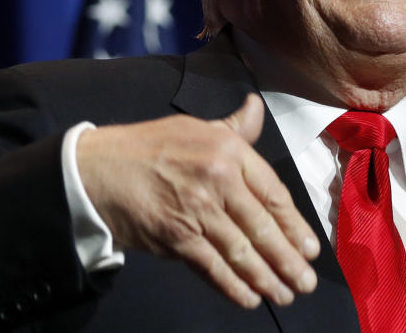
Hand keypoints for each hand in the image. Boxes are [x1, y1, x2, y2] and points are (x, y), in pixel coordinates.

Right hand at [76, 93, 320, 307]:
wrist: (95, 170)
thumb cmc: (148, 147)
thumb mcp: (196, 127)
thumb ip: (234, 128)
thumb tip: (256, 108)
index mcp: (228, 150)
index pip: (272, 192)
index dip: (294, 224)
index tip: (310, 246)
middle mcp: (218, 180)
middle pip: (263, 227)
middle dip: (288, 259)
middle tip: (305, 280)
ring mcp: (197, 211)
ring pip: (242, 251)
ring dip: (267, 278)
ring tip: (285, 294)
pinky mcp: (176, 238)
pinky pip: (213, 267)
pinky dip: (233, 286)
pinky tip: (250, 298)